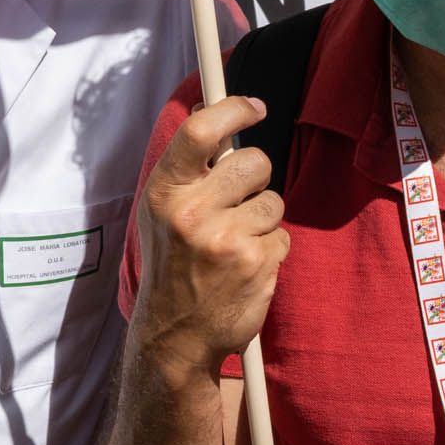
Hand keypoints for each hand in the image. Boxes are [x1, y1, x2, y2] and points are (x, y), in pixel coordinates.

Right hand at [130, 95, 286, 380]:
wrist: (175, 336)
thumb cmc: (173, 267)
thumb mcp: (162, 215)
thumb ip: (189, 171)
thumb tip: (215, 114)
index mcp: (164, 193)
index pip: (200, 132)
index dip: (233, 110)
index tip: (254, 108)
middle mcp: (191, 213)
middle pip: (254, 161)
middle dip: (256, 177)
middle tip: (238, 202)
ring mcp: (225, 239)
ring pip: (274, 201)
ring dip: (263, 220)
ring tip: (235, 245)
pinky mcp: (256, 263)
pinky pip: (282, 236)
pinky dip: (270, 251)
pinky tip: (245, 268)